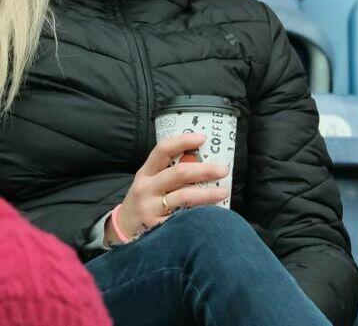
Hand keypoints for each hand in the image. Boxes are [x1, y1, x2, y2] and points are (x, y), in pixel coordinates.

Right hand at [108, 133, 229, 244]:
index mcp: (145, 173)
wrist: (120, 231)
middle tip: (223, 170)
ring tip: (224, 192)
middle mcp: (146, 188)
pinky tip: (210, 214)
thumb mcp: (149, 183)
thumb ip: (170, 172)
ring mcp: (150, 208)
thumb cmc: (145, 201)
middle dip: (205, 170)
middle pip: (179, 173)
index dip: (183, 141)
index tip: (203, 138)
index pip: (162, 150)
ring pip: (184, 196)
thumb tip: (204, 162)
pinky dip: (199, 214)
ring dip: (208, 193)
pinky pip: (182, 218)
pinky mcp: (156, 227)